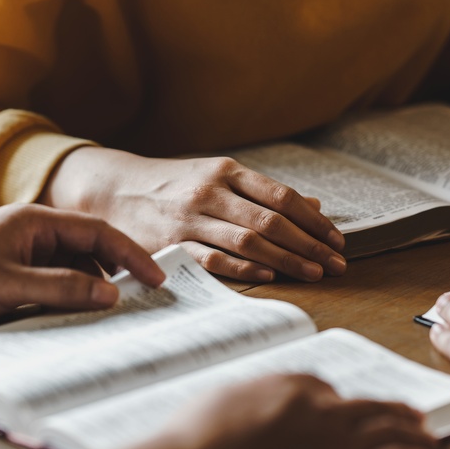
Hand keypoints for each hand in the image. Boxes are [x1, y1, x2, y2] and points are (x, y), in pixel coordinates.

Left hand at [0, 203, 164, 330]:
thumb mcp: (9, 285)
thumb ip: (63, 287)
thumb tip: (112, 293)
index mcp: (34, 220)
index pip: (98, 231)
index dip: (131, 254)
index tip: (156, 277)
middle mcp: (30, 232)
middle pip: (89, 247)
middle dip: (116, 270)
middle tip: (142, 297)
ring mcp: (18, 252)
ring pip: (70, 266)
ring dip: (91, 285)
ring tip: (111, 310)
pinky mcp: (6, 274)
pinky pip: (50, 281)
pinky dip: (68, 295)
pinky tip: (75, 314)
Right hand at [40, 147, 346, 281]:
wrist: (111, 188)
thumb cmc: (173, 184)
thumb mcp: (217, 175)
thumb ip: (263, 192)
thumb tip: (314, 205)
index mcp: (226, 171)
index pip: (281, 196)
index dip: (313, 220)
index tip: (336, 239)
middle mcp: (211, 193)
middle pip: (271, 221)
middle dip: (310, 245)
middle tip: (337, 264)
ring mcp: (190, 219)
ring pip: (248, 240)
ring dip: (286, 260)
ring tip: (314, 274)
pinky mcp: (171, 244)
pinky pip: (214, 259)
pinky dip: (244, 268)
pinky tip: (269, 277)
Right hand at [124, 374, 437, 448]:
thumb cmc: (202, 433)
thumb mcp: (233, 396)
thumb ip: (267, 395)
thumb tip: (287, 403)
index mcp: (298, 390)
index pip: (330, 391)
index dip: (345, 403)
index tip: (357, 411)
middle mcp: (323, 416)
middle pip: (373, 412)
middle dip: (400, 416)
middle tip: (419, 421)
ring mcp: (332, 448)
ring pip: (386, 439)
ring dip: (411, 442)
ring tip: (428, 445)